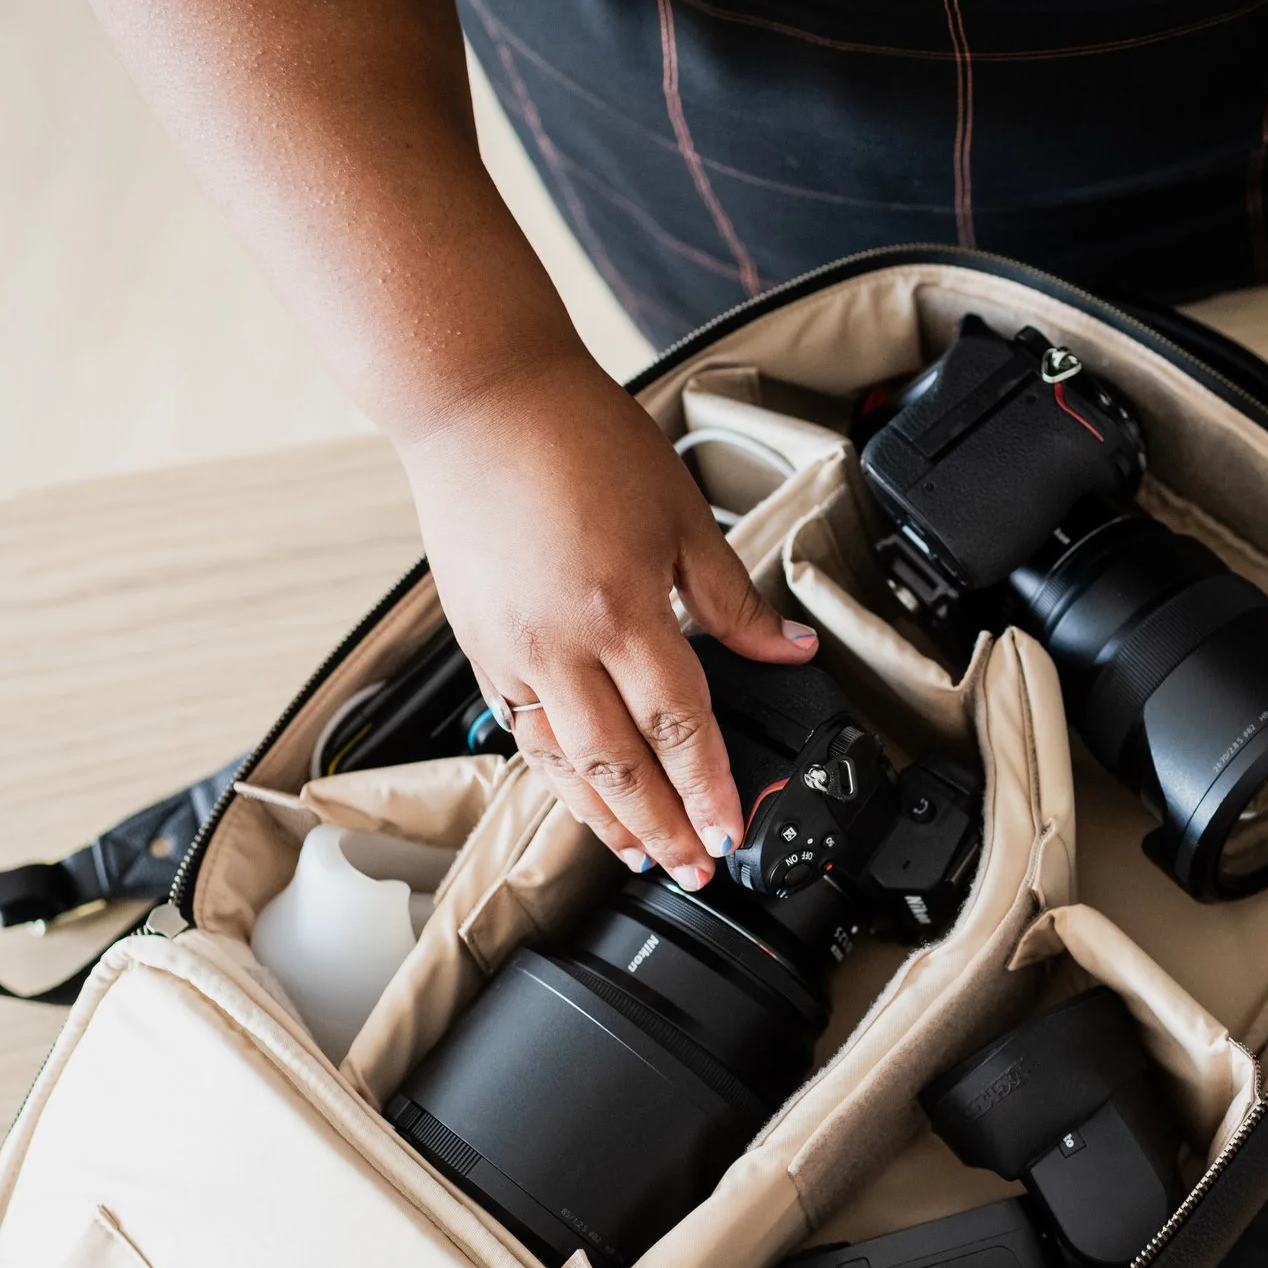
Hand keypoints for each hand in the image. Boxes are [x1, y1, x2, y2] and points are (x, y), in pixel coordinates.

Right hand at [402, 351, 817, 887]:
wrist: (480, 399)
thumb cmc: (578, 439)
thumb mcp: (680, 514)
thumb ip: (733, 598)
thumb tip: (788, 649)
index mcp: (621, 609)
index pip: (678, 726)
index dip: (709, 786)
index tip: (731, 829)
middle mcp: (559, 643)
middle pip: (617, 765)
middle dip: (660, 828)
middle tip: (693, 867)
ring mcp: (511, 648)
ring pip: (559, 763)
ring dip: (602, 819)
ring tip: (639, 855)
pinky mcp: (479, 642)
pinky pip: (518, 730)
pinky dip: (552, 774)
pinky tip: (577, 795)